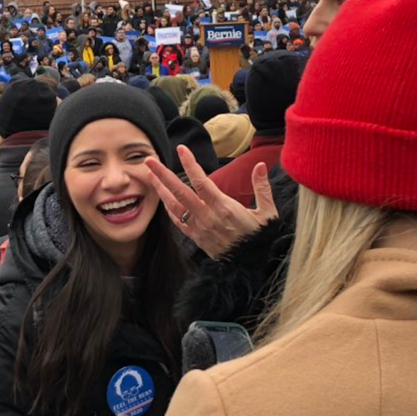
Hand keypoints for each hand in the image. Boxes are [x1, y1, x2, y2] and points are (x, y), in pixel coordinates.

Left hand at [145, 145, 277, 258]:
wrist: (251, 267)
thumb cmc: (260, 239)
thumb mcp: (267, 213)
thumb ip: (262, 187)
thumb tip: (260, 165)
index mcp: (224, 207)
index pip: (202, 181)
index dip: (190, 164)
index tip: (181, 149)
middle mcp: (208, 216)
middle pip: (180, 191)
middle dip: (163, 175)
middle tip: (149, 160)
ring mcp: (199, 228)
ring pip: (174, 206)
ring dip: (160, 189)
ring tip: (149, 175)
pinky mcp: (196, 238)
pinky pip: (178, 222)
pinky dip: (168, 209)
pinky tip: (163, 199)